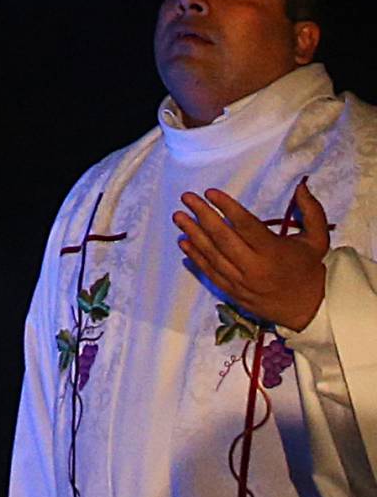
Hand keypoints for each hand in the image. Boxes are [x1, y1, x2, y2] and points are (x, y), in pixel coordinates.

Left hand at [174, 179, 329, 329]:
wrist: (310, 310)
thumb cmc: (309, 269)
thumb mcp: (317, 240)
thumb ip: (311, 212)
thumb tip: (302, 185)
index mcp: (274, 252)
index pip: (246, 226)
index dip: (227, 207)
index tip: (210, 192)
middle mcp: (255, 268)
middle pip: (224, 239)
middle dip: (202, 216)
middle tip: (187, 198)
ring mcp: (242, 283)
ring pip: (213, 257)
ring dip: (193, 235)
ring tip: (179, 216)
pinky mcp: (235, 294)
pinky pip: (211, 275)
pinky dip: (196, 259)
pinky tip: (184, 243)